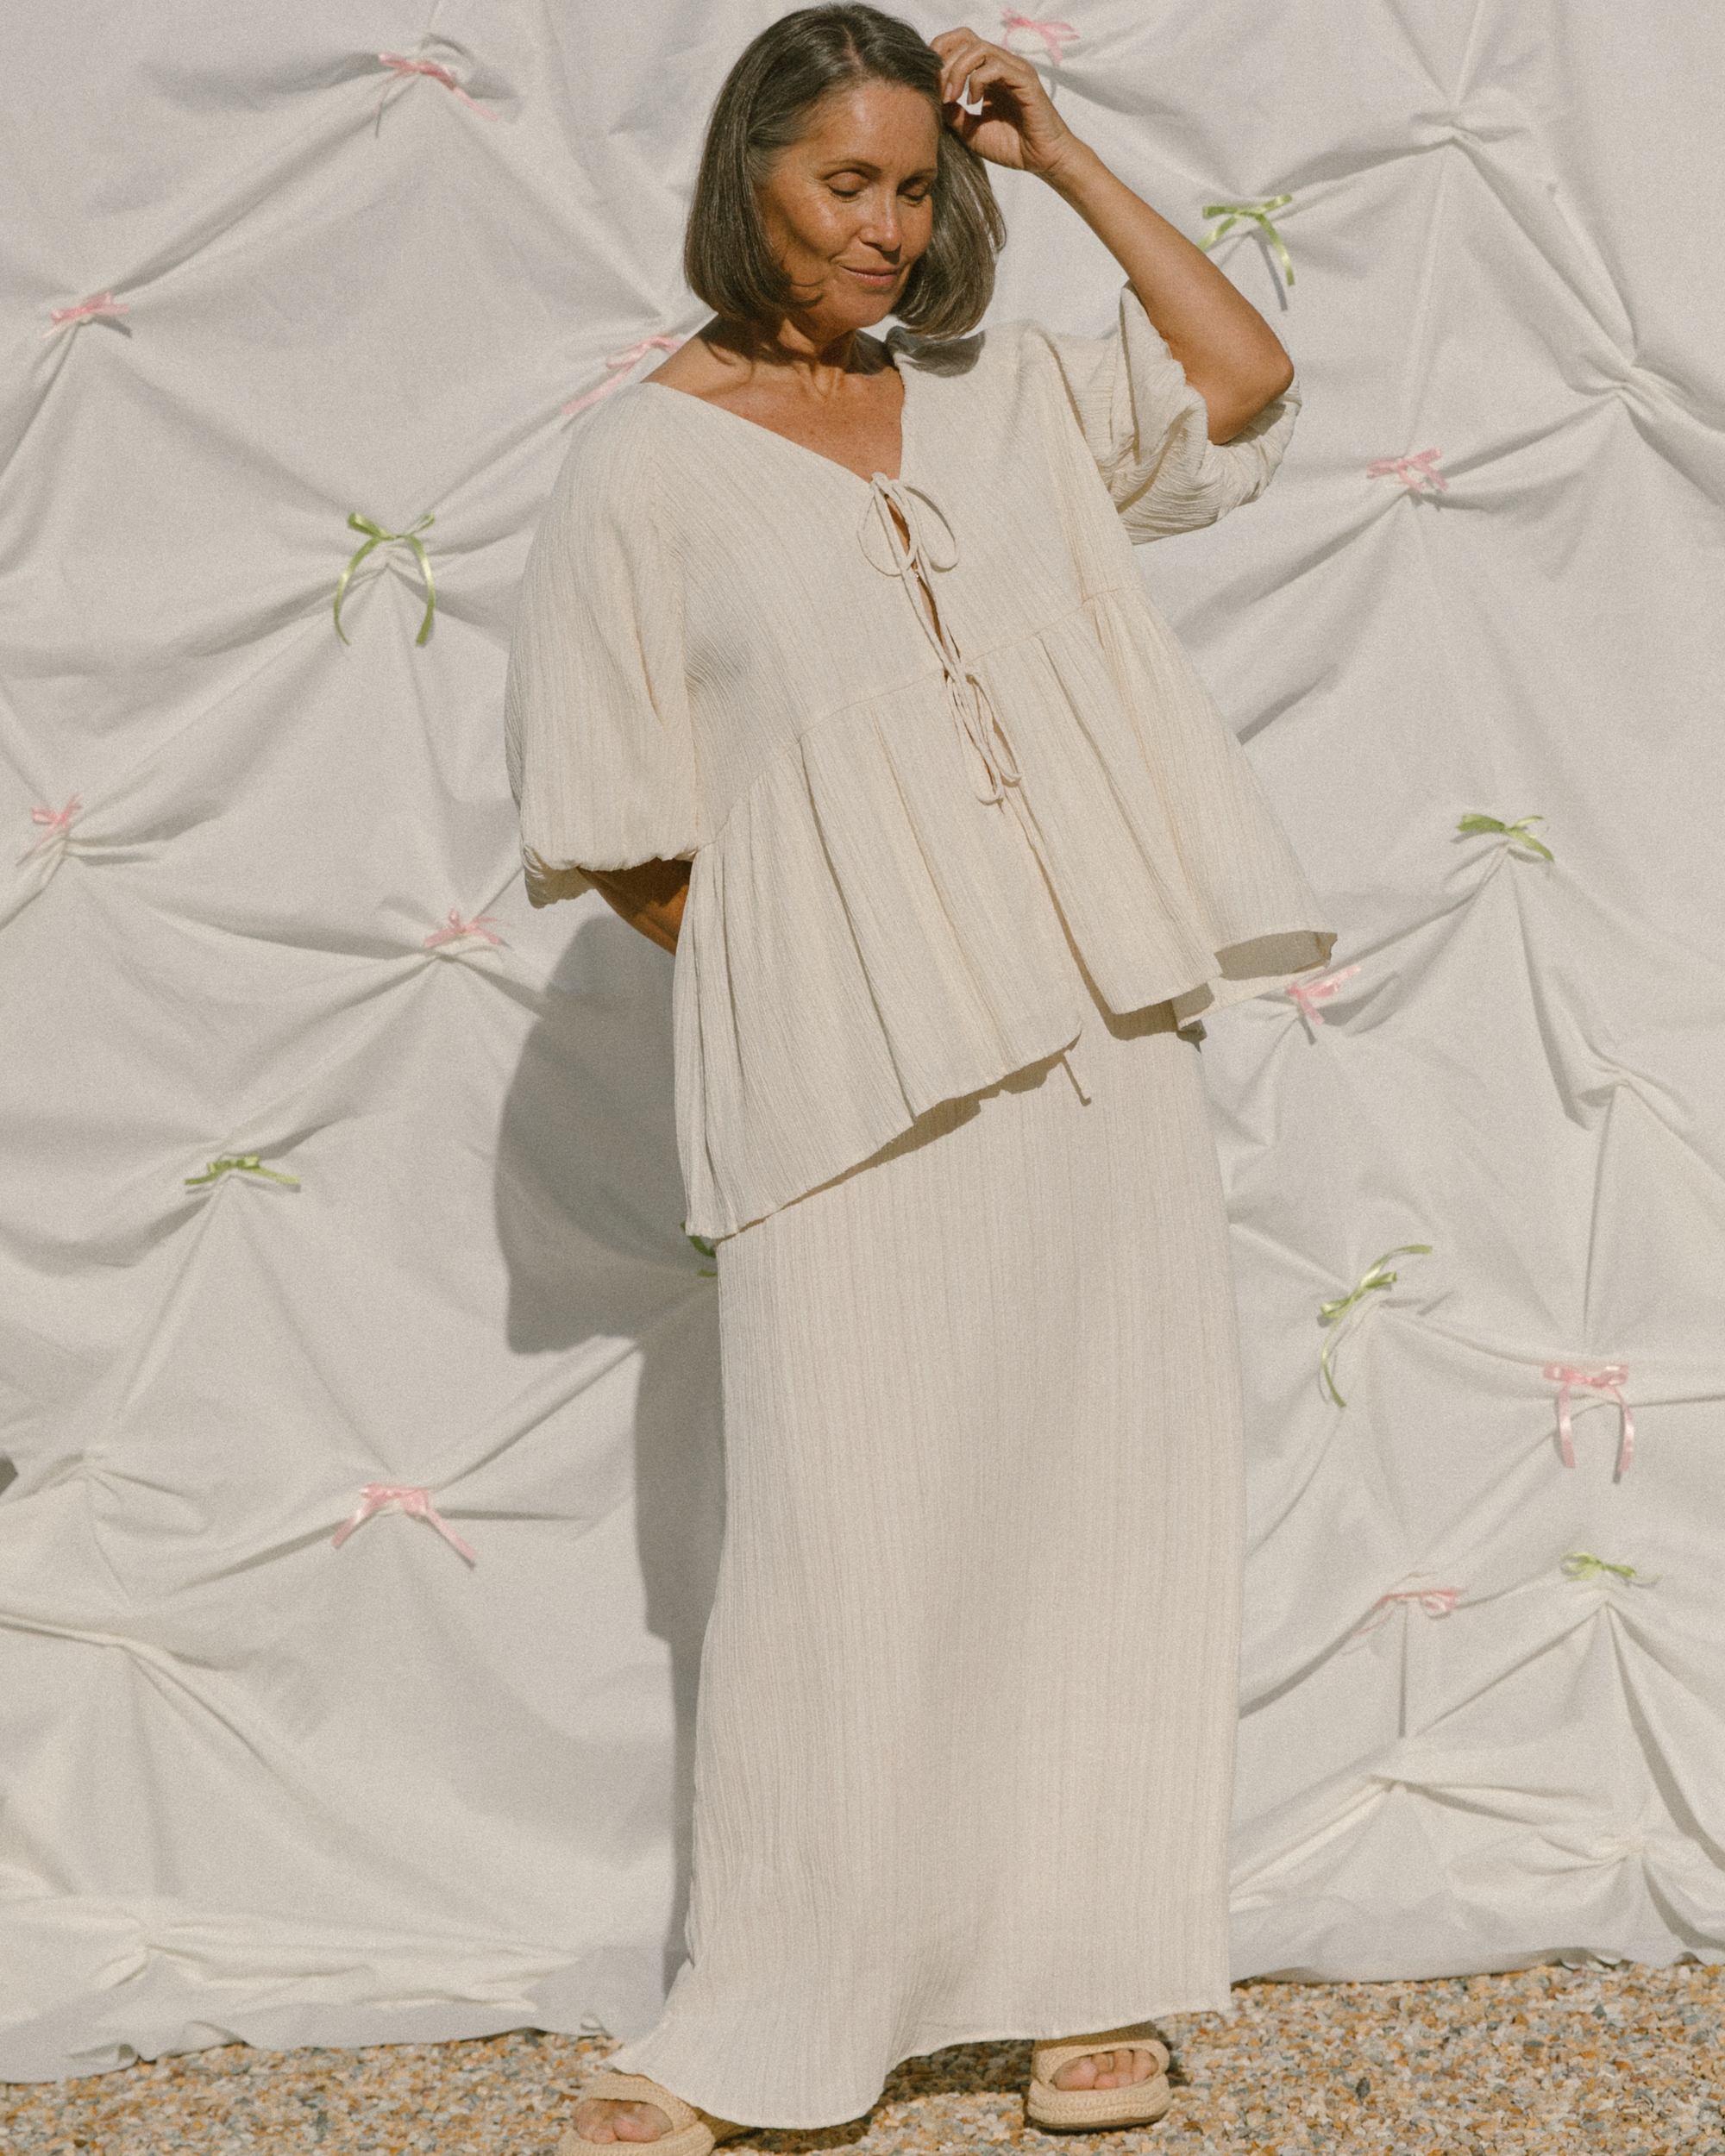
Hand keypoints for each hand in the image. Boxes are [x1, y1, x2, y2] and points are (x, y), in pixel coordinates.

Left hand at [929, 29, 1078, 178]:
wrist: (1042, 161)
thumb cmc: (1011, 146)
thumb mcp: (971, 130)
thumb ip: (953, 114)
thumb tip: (932, 99)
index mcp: (989, 73)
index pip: (962, 44)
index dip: (941, 55)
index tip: (930, 83)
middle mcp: (1002, 65)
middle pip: (966, 40)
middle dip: (945, 64)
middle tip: (939, 93)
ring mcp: (1014, 70)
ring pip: (979, 48)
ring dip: (958, 71)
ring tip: (952, 97)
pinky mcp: (1025, 80)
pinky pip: (996, 67)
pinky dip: (977, 81)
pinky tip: (974, 102)